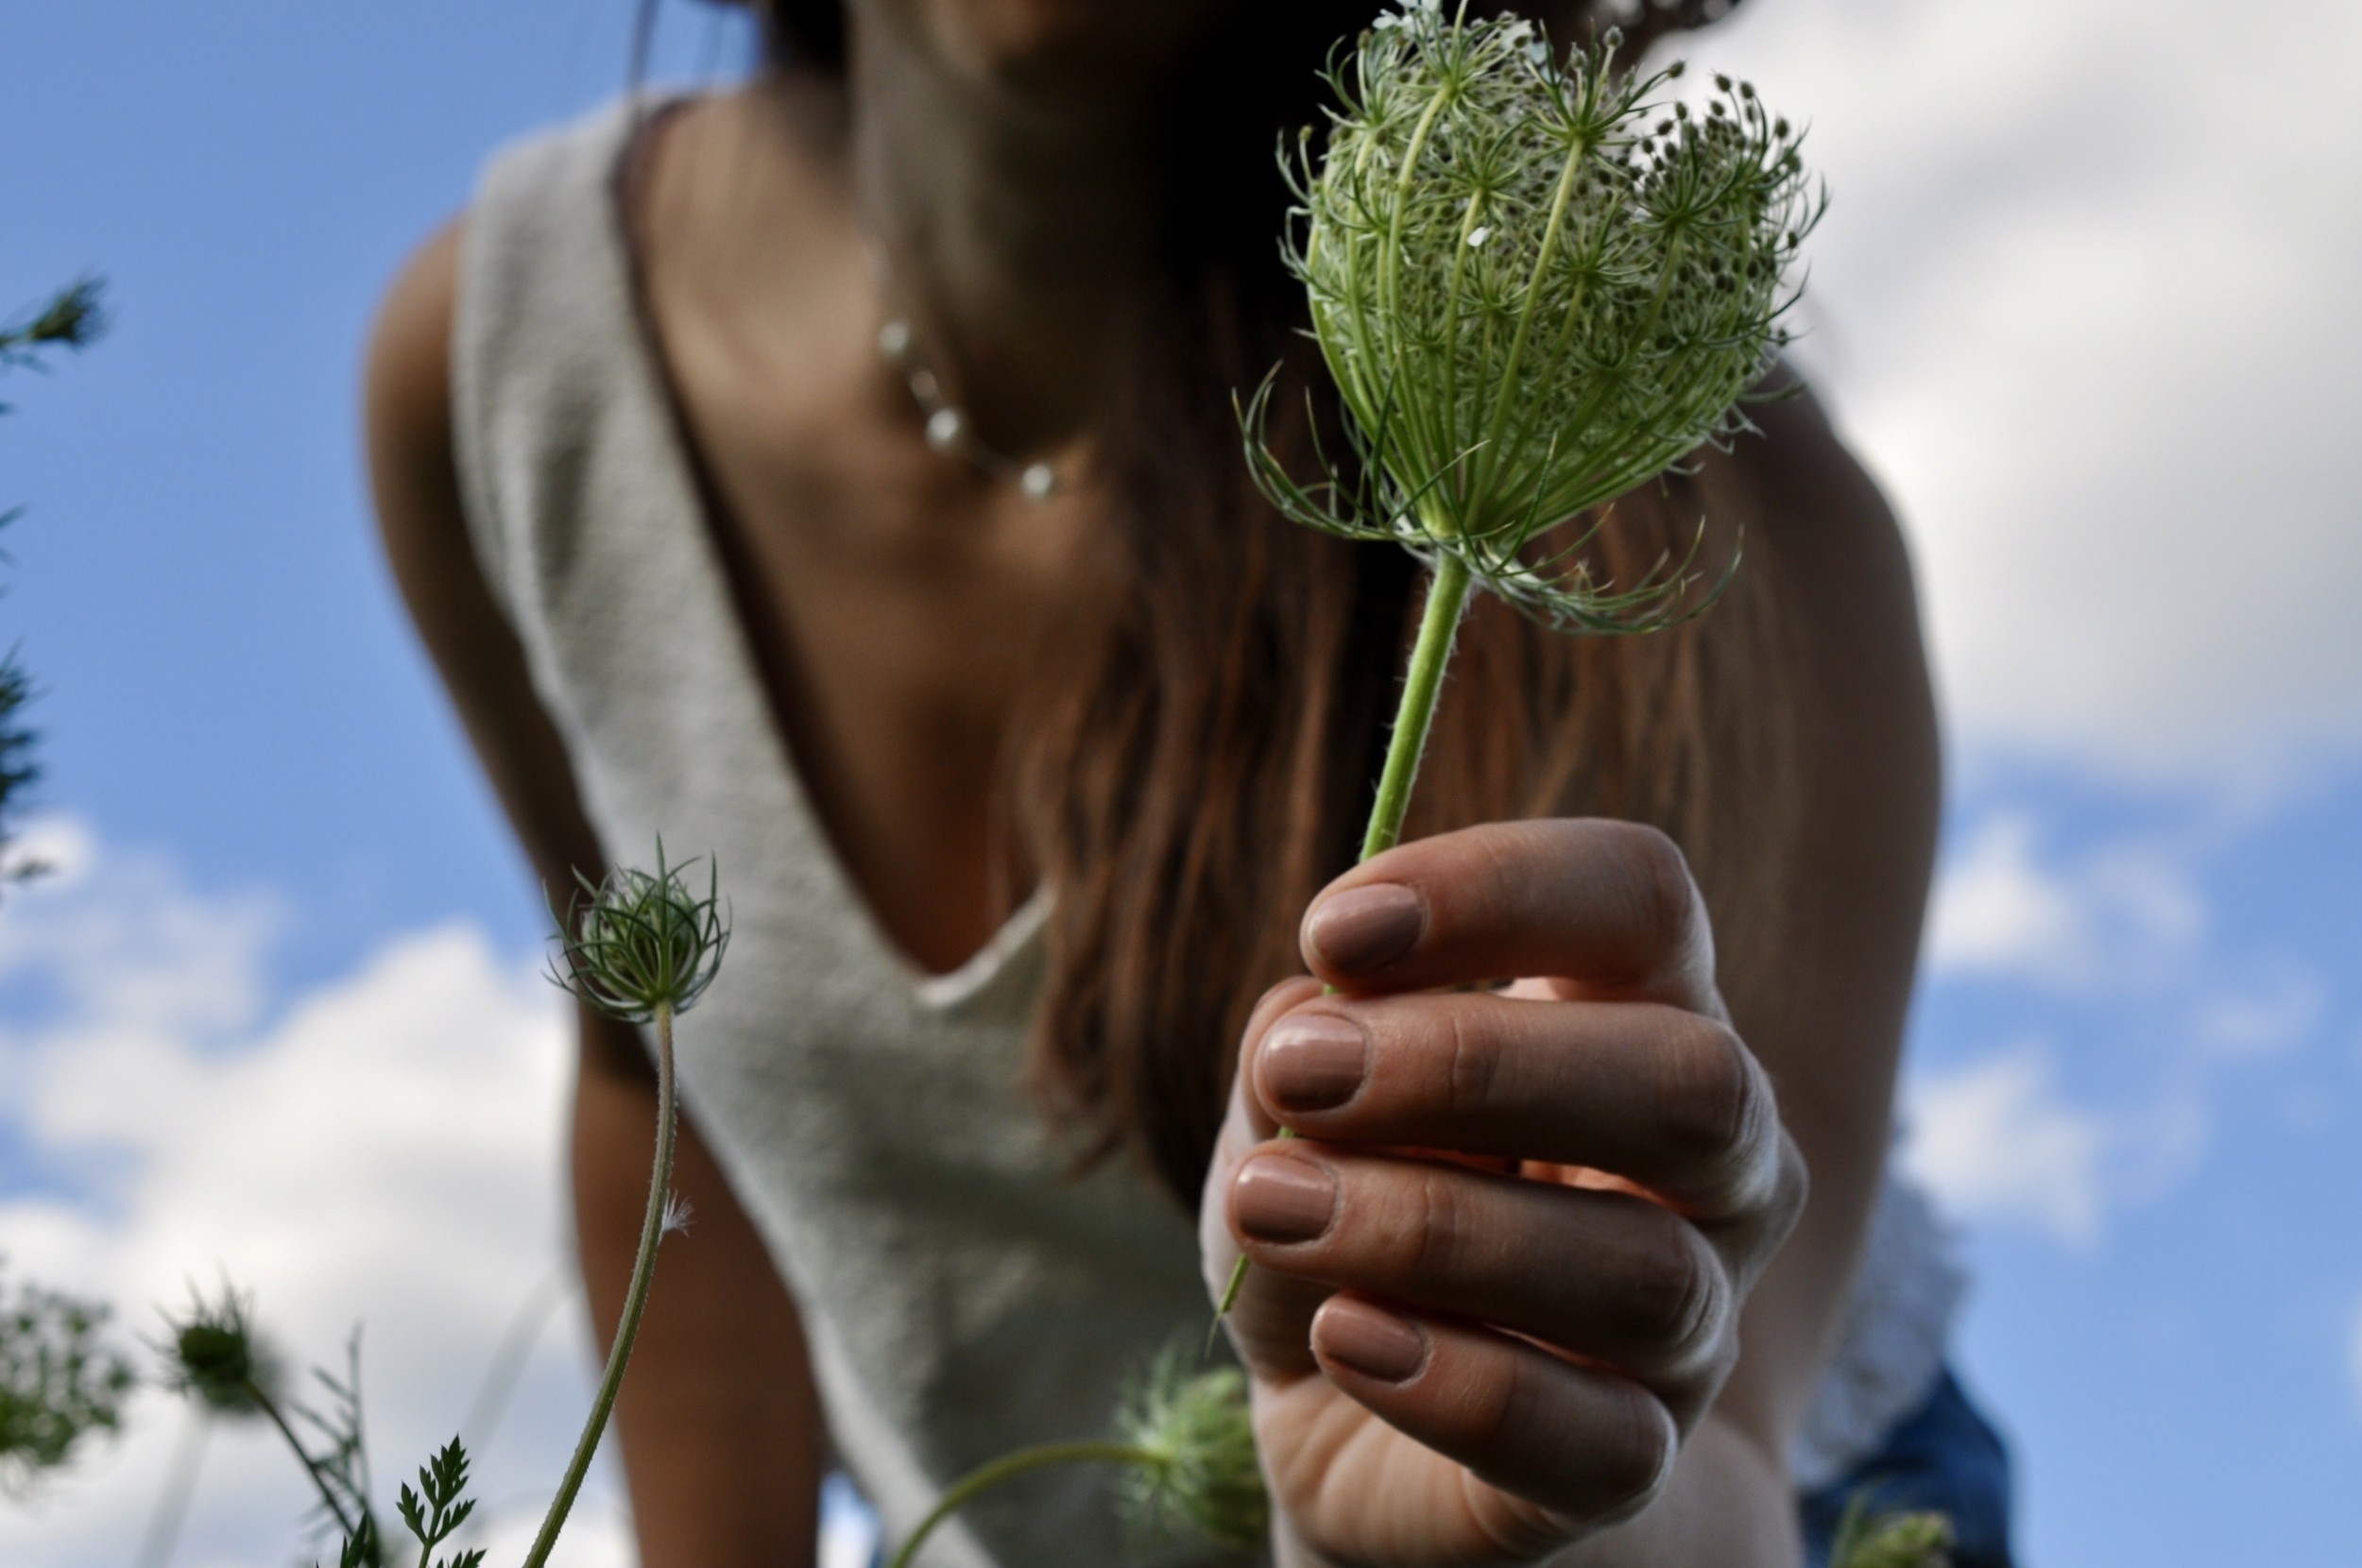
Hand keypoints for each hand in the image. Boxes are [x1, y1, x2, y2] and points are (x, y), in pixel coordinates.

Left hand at [1201, 820, 1807, 1567]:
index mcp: (1638, 1013)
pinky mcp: (1639, 1465)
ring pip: (1642, 1274)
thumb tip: (1315, 1021)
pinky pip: (1604, 1443)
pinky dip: (1453, 1383)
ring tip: (1273, 1209)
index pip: (1644, 899)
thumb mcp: (1292, 1106)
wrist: (1346, 1423)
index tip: (1335, 930)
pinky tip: (1343, 1339)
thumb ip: (1301, 1041)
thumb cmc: (1343, 1210)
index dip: (1502, 889)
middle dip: (1473, 1064)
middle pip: (1692, 1080)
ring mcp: (1696, 1325)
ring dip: (1426, 1228)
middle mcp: (1713, 1161)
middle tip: (1298, 1077)